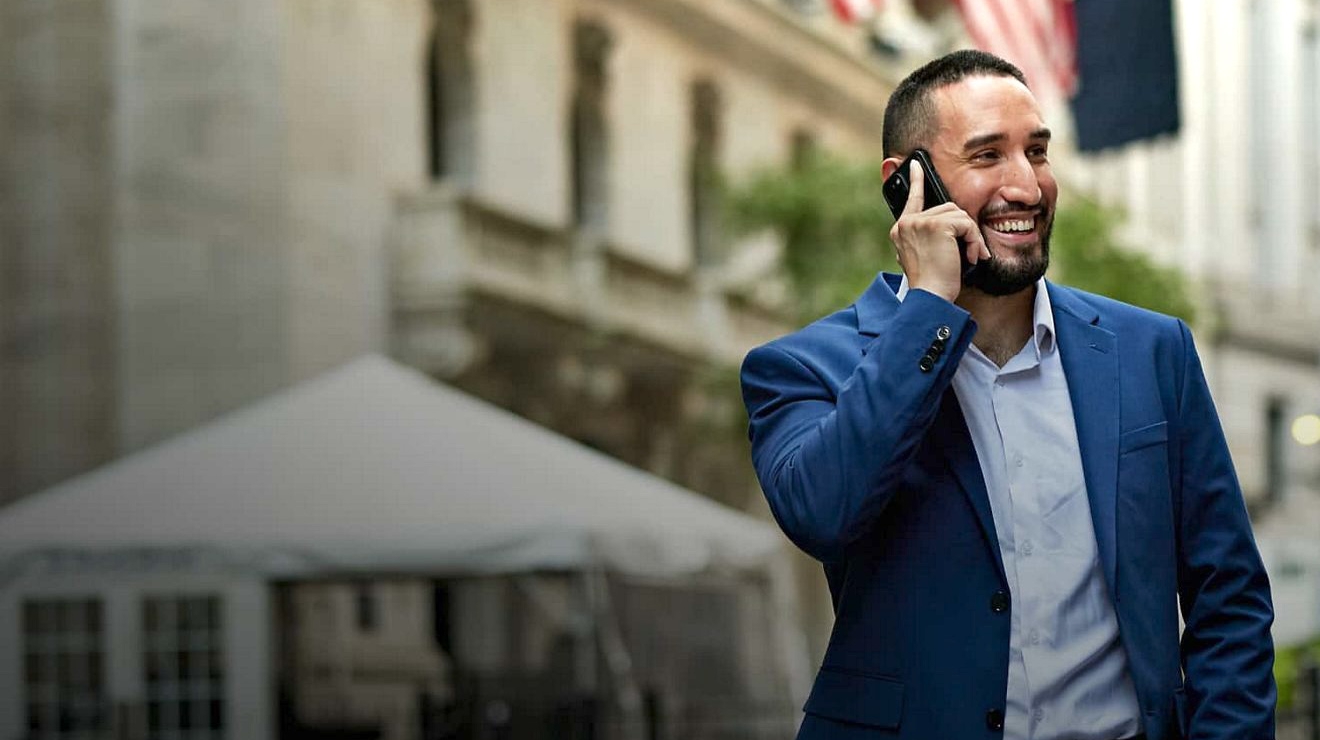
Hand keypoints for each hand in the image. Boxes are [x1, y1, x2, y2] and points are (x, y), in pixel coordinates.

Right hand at [887, 159, 990, 302]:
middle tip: (969, 252)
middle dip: (963, 229)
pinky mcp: (936, 225)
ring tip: (968, 257)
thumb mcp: (926, 256)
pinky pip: (966, 223)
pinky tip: (969, 257)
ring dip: (971, 236)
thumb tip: (955, 225)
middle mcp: (906, 223)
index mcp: (901, 230)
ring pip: (959, 214)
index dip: (916, 181)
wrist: (930, 297)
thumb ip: (931, 237)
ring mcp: (919, 222)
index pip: (911, 199)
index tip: (916, 165)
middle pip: (947, 208)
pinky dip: (974, 240)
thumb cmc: (932, 284)